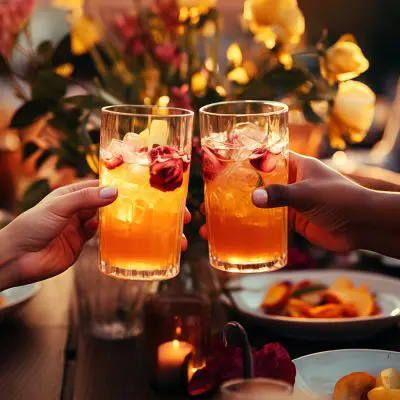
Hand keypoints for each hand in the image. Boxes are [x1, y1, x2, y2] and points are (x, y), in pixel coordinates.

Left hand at [0, 180, 190, 288]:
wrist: (16, 259)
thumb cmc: (31, 226)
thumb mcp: (58, 207)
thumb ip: (86, 199)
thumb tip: (115, 192)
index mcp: (79, 192)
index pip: (112, 184)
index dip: (134, 184)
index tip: (156, 186)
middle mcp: (86, 206)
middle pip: (122, 203)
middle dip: (146, 206)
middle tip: (173, 213)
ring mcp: (88, 226)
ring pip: (120, 221)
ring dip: (140, 224)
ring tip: (165, 231)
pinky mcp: (87, 244)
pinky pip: (110, 238)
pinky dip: (124, 238)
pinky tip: (142, 241)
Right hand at [199, 152, 374, 251]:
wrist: (361, 226)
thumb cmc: (340, 199)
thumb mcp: (308, 193)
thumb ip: (281, 195)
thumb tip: (252, 199)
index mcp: (292, 164)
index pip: (262, 154)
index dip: (240, 156)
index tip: (217, 160)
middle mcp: (286, 180)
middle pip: (252, 181)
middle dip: (230, 189)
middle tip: (207, 198)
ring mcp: (286, 201)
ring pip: (255, 204)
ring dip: (235, 211)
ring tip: (210, 221)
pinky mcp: (289, 220)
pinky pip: (264, 222)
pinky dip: (250, 228)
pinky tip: (234, 236)